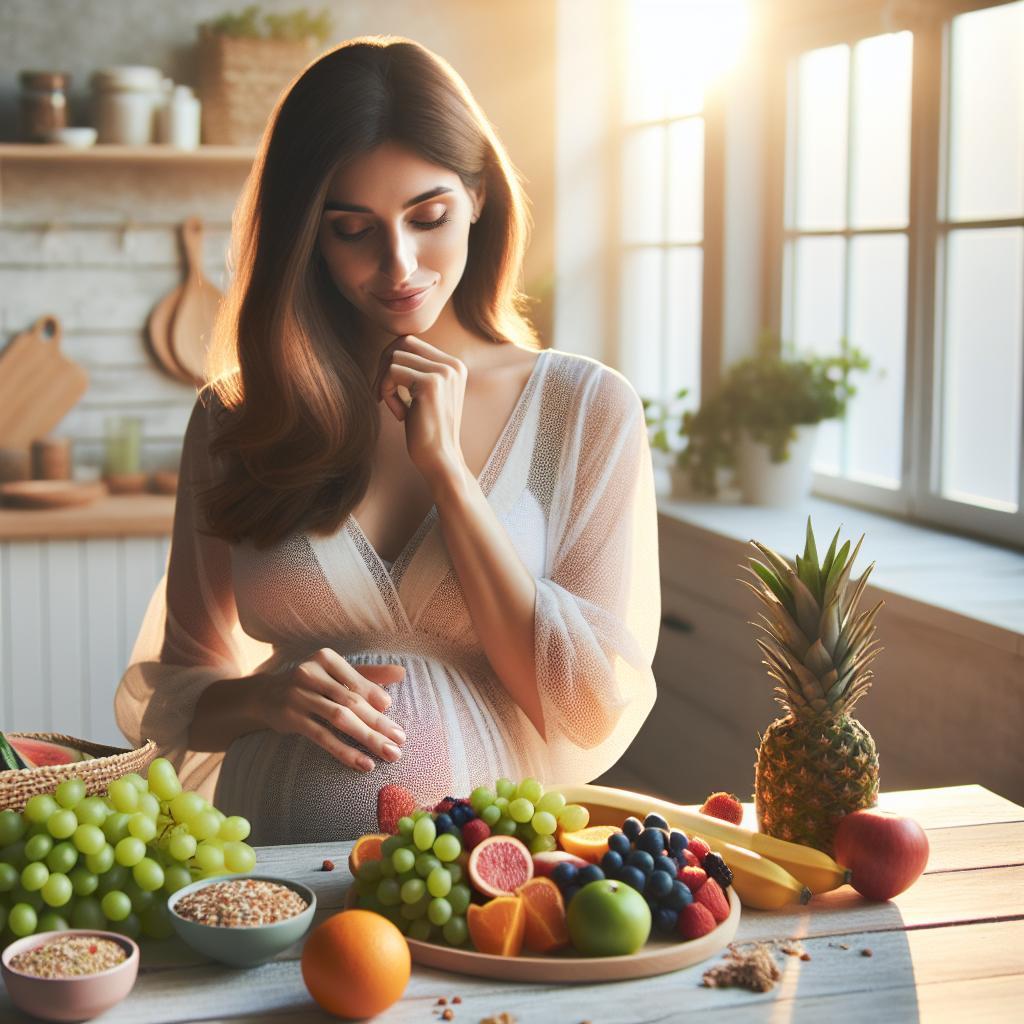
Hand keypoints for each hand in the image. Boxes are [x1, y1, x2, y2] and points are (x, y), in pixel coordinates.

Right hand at [257, 649, 406, 770]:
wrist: (265, 695)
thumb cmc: (312, 683)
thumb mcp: (336, 673)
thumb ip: (369, 675)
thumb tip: (401, 672)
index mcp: (325, 659)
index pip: (356, 681)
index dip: (377, 698)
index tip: (393, 714)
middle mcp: (310, 673)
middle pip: (351, 701)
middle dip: (379, 722)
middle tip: (400, 741)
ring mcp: (298, 696)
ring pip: (339, 719)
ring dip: (367, 738)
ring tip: (389, 754)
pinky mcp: (291, 718)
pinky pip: (322, 737)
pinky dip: (344, 751)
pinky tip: (363, 763)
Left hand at [373, 335, 467, 484]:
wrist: (440, 459)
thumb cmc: (428, 430)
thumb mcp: (426, 395)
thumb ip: (417, 372)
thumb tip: (390, 350)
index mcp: (454, 366)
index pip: (413, 343)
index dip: (392, 361)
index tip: (388, 387)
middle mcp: (453, 365)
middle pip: (403, 342)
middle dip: (384, 364)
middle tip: (380, 391)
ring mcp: (444, 373)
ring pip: (394, 358)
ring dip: (385, 382)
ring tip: (395, 407)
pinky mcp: (430, 383)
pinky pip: (392, 373)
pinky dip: (387, 392)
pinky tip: (400, 414)